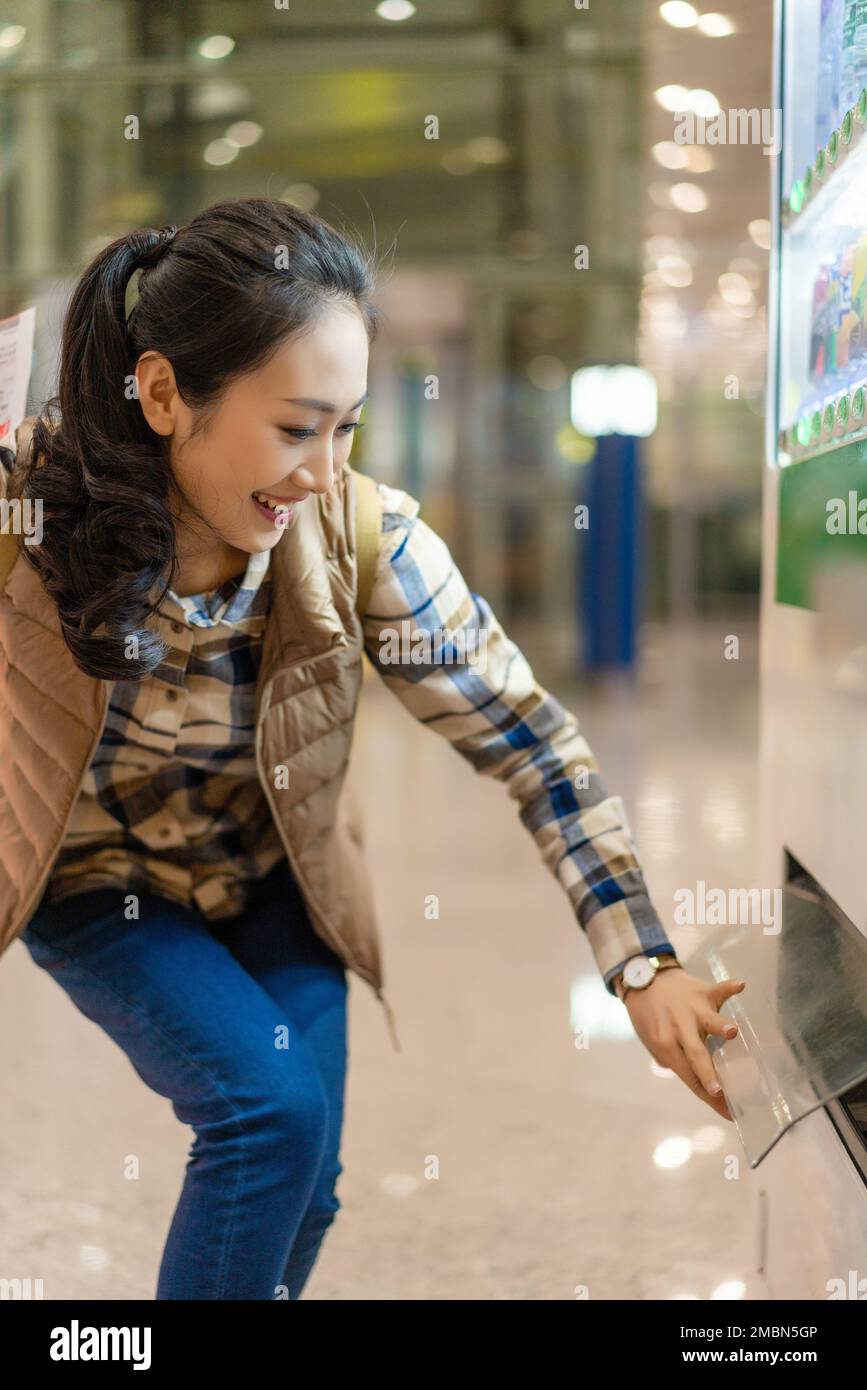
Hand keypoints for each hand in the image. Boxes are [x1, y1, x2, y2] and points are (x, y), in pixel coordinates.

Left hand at [623, 969, 745, 1120]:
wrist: (644, 979)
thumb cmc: (649, 1015)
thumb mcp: (651, 1042)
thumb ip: (671, 1060)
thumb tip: (696, 1079)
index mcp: (665, 1044)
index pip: (688, 1076)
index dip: (708, 1097)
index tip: (727, 1113)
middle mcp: (679, 1028)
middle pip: (696, 1055)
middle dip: (708, 1074)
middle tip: (720, 1091)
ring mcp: (692, 1009)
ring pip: (708, 1021)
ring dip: (720, 1027)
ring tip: (733, 1032)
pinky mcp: (702, 991)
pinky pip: (718, 990)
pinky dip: (729, 988)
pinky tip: (740, 986)